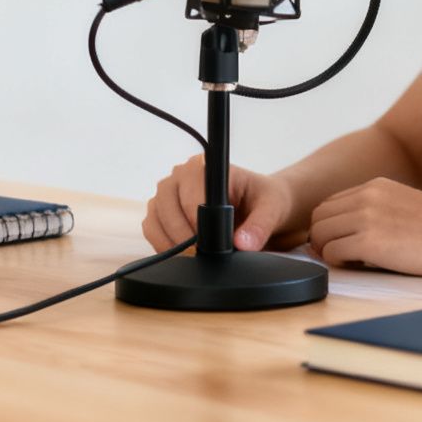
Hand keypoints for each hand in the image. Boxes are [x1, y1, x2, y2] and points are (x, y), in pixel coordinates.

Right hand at [142, 154, 296, 251]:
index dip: (199, 222)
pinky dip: (163, 246)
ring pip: (155, 218)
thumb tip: (243, 243)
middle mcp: (181, 174)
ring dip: (172, 243)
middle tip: (204, 254)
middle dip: (184, 236)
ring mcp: (168, 192)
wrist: (257, 205)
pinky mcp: (160, 211)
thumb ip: (260, 226)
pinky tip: (184, 254)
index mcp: (206, 166)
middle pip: (167, 206)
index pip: (190, 193)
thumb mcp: (271, 210)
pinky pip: (151, 229)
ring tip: (196, 255)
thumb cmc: (261, 200)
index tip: (213, 242)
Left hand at [307, 178, 421, 277]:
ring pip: (319, 235)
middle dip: (322, 238)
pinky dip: (338, 263)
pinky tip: (359, 266)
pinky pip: (332, 253)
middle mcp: (366, 196)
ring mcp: (366, 217)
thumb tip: (352, 230)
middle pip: (318, 217)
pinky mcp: (369, 242)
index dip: (329, 226)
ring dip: (328, 251)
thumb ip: (378, 209)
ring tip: (351, 261)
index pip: (330, 203)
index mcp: (375, 186)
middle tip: (338, 255)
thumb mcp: (405, 204)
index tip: (337, 241)